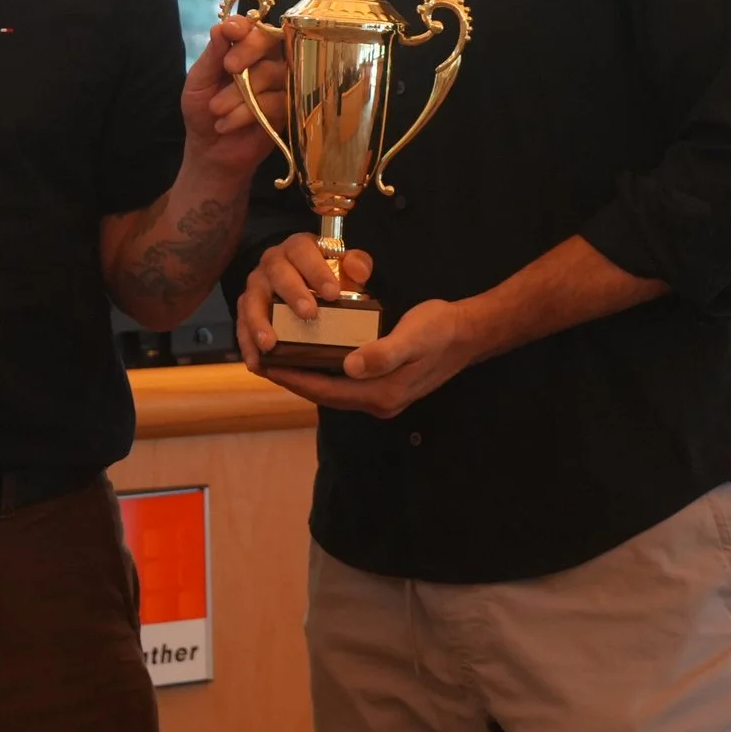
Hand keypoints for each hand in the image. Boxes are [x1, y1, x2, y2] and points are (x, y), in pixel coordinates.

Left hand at [185, 15, 287, 177]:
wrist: (209, 150)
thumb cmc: (202, 111)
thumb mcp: (198, 82)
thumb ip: (211, 56)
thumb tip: (220, 27)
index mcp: (242, 49)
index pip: (251, 27)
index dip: (244, 25)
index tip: (230, 30)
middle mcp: (265, 62)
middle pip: (271, 41)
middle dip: (249, 50)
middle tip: (229, 66)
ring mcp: (279, 84)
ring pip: (271, 73)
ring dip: (240, 92)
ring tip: (216, 109)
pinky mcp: (287, 109)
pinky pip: (275, 102)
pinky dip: (246, 113)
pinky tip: (226, 124)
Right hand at [235, 235, 371, 366]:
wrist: (306, 286)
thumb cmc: (327, 277)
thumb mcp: (345, 268)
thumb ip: (356, 265)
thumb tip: (358, 271)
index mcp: (298, 248)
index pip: (304, 251)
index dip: (317, 270)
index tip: (333, 293)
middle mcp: (273, 262)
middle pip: (277, 272)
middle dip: (292, 293)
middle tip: (308, 314)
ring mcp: (257, 285)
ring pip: (252, 299)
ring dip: (260, 322)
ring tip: (270, 344)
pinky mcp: (246, 307)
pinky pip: (241, 324)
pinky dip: (247, 343)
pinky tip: (257, 362)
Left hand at [264, 299, 475, 418]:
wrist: (469, 334)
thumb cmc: (440, 329)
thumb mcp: (413, 336)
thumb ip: (383, 353)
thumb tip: (349, 367)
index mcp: (382, 393)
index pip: (326, 390)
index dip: (294, 379)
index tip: (266, 366)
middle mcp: (380, 402)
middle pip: (325, 394)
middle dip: (293, 380)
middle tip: (261, 363)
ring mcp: (383, 397)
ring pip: (334, 390)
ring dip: (306, 377)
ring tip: (278, 361)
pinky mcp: (386, 386)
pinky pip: (345, 384)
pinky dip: (324, 372)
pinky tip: (312, 358)